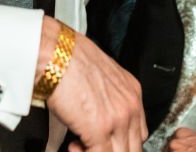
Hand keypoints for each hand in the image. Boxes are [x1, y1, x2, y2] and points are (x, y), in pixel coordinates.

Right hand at [39, 17, 146, 151]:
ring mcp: (117, 119)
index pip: (139, 133)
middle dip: (110, 150)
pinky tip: (74, 144)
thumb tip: (100, 115)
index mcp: (132, 93)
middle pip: (132, 147)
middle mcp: (129, 106)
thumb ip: (108, 98)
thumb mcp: (101, 77)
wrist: (56, 54)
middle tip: (89, 145)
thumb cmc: (70, 60)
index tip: (105, 142)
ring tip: (79, 144)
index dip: (120, 143)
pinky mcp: (100, 129)